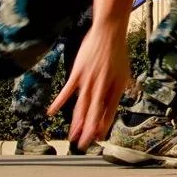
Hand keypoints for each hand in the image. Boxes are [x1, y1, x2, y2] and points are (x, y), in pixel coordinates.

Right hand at [48, 25, 130, 150]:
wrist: (109, 32)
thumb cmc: (117, 52)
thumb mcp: (124, 73)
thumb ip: (120, 89)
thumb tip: (119, 102)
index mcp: (116, 87)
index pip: (110, 111)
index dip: (104, 125)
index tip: (98, 138)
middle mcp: (103, 86)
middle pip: (95, 112)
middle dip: (89, 130)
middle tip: (84, 145)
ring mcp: (90, 80)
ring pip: (82, 105)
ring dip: (77, 122)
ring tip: (73, 136)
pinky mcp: (78, 72)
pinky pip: (67, 90)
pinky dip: (59, 102)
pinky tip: (51, 112)